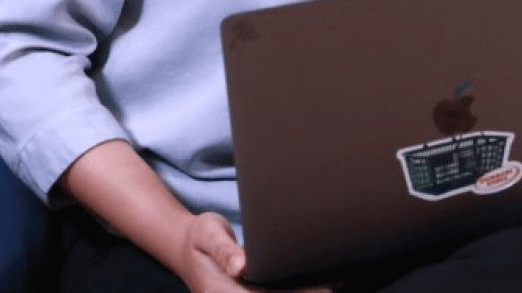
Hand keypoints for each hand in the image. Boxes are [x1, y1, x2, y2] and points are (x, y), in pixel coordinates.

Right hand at [175, 212, 330, 292]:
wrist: (185, 243)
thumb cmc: (199, 236)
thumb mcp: (208, 235)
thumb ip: (225, 251)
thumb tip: (241, 267)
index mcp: (219, 292)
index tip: (322, 290)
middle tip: (335, 285)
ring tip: (334, 283)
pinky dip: (295, 290)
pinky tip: (319, 283)